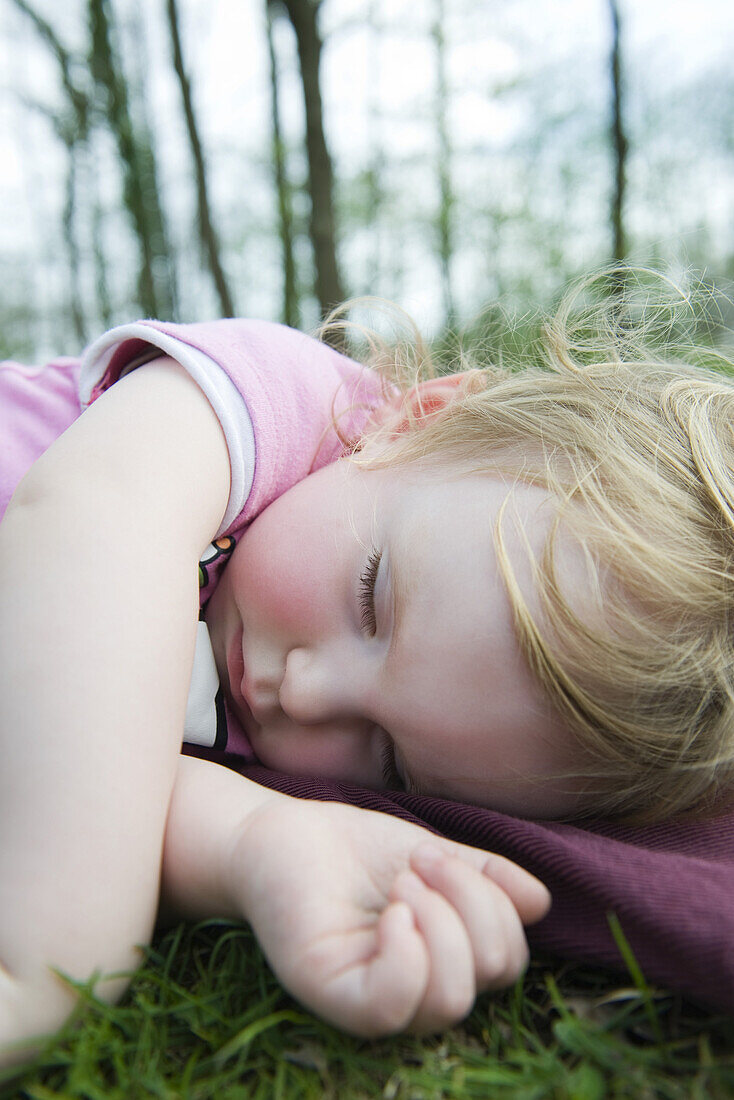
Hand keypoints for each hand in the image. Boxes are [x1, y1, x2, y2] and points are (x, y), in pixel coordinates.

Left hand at [228, 797, 549, 1036]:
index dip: (492, 902)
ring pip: (448, 999)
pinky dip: (407, 953)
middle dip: (470, 901)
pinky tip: (391, 913)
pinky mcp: (332, 995)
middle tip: (418, 862)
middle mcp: (413, 991)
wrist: (278, 832)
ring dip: (440, 920)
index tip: (438, 854)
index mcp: (442, 961)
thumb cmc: (351, 849)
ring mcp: (372, 999)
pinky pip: (392, 1004)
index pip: (505, 960)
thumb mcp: (432, 855)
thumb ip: (485, 876)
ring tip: (401, 885)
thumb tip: (541, 903)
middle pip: (489, 976)